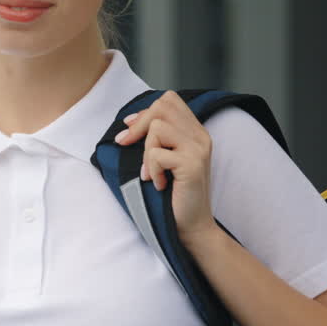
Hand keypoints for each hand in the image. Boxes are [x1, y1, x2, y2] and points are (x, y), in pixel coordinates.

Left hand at [112, 91, 216, 242]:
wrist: (192, 225)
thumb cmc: (174, 194)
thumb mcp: (166, 160)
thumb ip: (158, 138)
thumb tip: (129, 122)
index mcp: (196, 132)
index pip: (169, 100)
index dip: (145, 111)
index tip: (129, 129)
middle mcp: (200, 136)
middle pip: (162, 107)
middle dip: (139, 126)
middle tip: (126, 145)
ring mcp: (198, 149)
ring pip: (158, 128)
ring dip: (146, 153)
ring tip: (152, 174)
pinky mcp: (192, 164)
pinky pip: (156, 154)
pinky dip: (151, 170)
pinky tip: (159, 184)